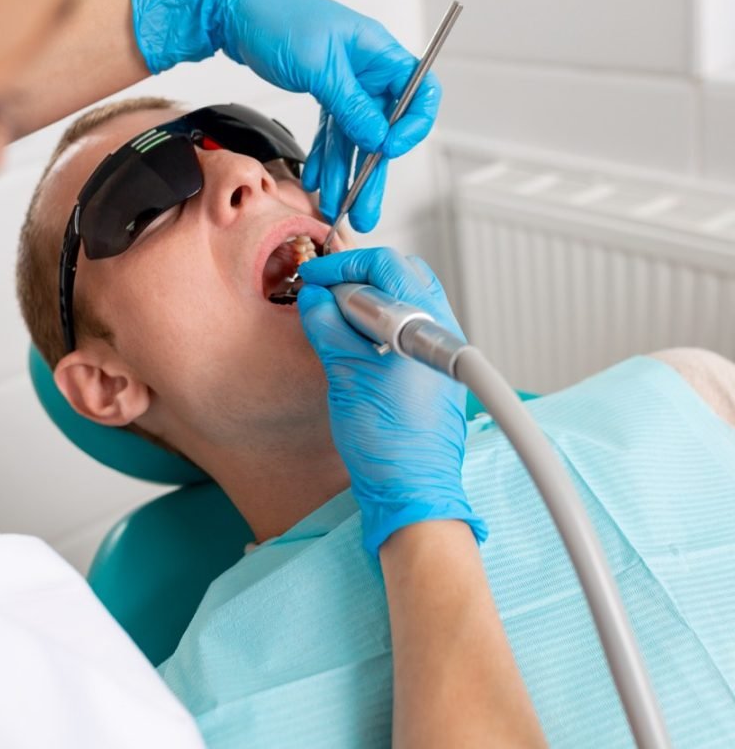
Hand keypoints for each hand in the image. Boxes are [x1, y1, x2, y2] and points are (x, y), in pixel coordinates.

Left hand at [129, 0, 440, 231]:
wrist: (236, 13)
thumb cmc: (278, 17)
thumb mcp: (320, 66)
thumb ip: (352, 106)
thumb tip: (378, 139)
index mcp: (379, 55)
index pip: (419, 94)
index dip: (412, 127)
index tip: (390, 151)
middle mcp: (369, 74)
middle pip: (384, 131)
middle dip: (372, 175)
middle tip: (365, 211)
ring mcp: (348, 88)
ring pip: (354, 142)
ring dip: (345, 177)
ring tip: (336, 207)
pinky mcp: (327, 98)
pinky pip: (332, 137)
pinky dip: (325, 161)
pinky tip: (318, 182)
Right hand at [297, 248, 486, 556]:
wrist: (413, 491)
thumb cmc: (388, 442)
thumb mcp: (348, 376)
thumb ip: (329, 328)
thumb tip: (316, 297)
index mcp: (426, 323)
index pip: (386, 266)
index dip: (343, 266)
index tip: (314, 278)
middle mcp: (442, 328)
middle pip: (401, 276)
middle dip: (359, 278)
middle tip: (326, 294)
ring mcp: (439, 349)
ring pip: (404, 301)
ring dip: (368, 302)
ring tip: (337, 318)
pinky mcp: (431, 368)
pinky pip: (406, 327)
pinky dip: (378, 324)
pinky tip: (355, 340)